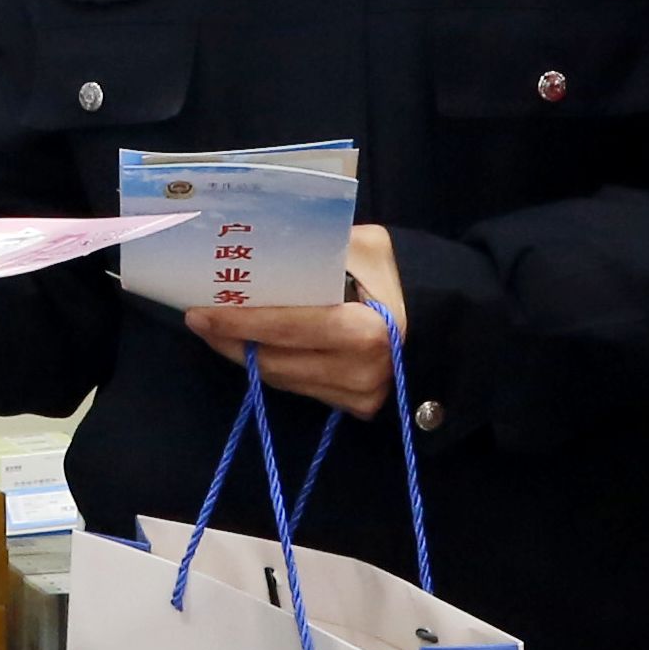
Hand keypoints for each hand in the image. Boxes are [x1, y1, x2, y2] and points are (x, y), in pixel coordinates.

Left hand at [185, 224, 410, 420]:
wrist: (450, 322)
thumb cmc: (406, 277)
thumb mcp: (370, 248)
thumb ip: (324, 246)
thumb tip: (268, 241)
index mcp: (367, 330)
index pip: (287, 329)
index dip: (240, 322)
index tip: (201, 312)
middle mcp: (362, 372)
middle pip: (277, 361)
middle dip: (232, 341)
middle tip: (198, 319)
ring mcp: (361, 396)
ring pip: (284, 380)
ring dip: (246, 356)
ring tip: (217, 332)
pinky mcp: (358, 408)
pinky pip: (302, 388)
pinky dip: (274, 366)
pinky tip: (253, 347)